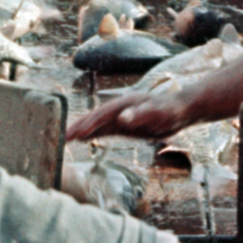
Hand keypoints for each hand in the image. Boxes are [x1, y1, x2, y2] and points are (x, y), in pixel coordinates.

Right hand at [67, 90, 188, 142]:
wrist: (181, 110)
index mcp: (124, 104)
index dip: (89, 124)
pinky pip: (104, 129)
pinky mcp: (123, 124)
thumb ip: (141, 115)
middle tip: (62, 136)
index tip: (76, 133)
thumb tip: (122, 118)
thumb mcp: (158, 114)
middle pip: (94, 117)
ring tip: (65, 138)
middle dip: (78, 126)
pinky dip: (92, 133)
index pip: (102, 115)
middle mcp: (119, 108)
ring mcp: (120, 116)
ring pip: (96, 123)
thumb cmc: (170, 111)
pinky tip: (83, 139)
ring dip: (82, 130)